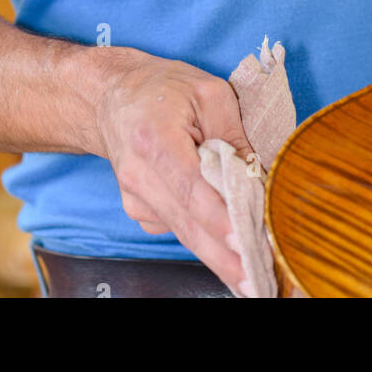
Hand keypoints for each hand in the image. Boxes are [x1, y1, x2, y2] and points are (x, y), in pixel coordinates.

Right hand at [96, 49, 254, 293]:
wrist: (110, 96)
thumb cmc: (161, 88)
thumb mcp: (208, 93)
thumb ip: (234, 135)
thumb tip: (260, 178)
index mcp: (154, 139)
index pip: (191, 188)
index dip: (219, 219)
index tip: (245, 243)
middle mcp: (138, 175)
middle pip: (187, 225)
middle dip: (225, 258)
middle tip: (257, 282)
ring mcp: (135, 197)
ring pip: (185, 233)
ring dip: (221, 254)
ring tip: (256, 271)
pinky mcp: (139, 210)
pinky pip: (179, 227)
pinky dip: (206, 235)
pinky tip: (227, 237)